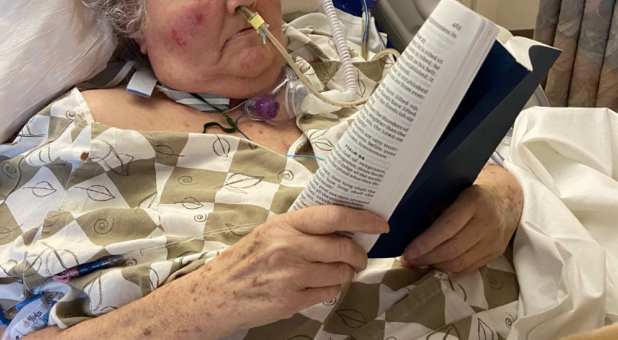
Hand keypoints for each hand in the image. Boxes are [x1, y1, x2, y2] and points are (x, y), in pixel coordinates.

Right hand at [198, 205, 388, 334]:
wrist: (216, 294)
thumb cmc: (245, 261)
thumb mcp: (269, 233)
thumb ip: (302, 229)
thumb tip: (342, 227)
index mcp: (284, 225)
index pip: (333, 216)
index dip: (362, 218)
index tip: (380, 223)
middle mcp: (288, 248)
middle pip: (343, 248)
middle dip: (359, 255)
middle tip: (359, 258)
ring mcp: (290, 276)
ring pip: (340, 273)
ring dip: (344, 274)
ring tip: (331, 272)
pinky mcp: (290, 301)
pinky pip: (328, 293)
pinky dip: (329, 290)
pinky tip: (314, 286)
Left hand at [401, 164, 522, 273]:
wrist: (508, 196)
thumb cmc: (474, 188)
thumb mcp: (455, 187)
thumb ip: (437, 203)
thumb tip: (409, 226)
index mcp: (474, 201)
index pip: (447, 227)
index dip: (425, 243)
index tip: (407, 251)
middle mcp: (487, 222)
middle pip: (452, 249)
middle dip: (426, 257)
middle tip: (408, 259)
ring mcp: (493, 240)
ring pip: (460, 263)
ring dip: (436, 266)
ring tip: (419, 262)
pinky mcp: (496, 252)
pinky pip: (469, 268)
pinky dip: (450, 269)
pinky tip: (437, 263)